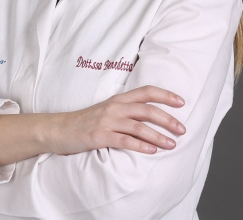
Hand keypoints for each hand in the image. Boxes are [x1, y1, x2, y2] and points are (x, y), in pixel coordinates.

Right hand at [47, 85, 185, 154]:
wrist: (60, 128)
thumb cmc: (86, 121)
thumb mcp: (107, 110)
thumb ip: (126, 110)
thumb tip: (151, 115)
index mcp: (119, 99)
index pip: (146, 91)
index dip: (165, 95)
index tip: (182, 102)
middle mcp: (115, 107)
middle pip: (147, 109)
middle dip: (168, 119)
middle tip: (182, 129)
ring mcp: (107, 121)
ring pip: (139, 126)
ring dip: (158, 135)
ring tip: (172, 144)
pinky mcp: (100, 136)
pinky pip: (124, 140)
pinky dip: (140, 145)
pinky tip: (152, 151)